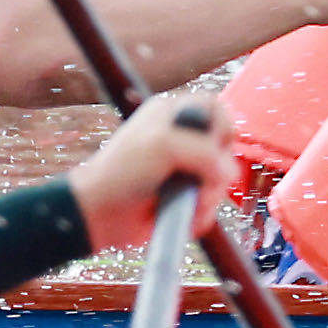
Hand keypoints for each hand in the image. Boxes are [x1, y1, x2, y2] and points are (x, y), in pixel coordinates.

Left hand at [71, 88, 229, 244]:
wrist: (100, 213)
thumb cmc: (122, 171)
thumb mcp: (162, 145)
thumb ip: (202, 150)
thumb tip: (227, 173)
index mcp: (172, 114)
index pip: (216, 110)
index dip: (221, 127)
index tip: (211, 145)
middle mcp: (182, 140)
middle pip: (225, 149)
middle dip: (216, 172)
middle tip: (198, 184)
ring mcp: (185, 170)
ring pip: (221, 181)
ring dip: (209, 198)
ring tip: (189, 206)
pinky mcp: (185, 197)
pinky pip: (211, 205)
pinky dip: (203, 214)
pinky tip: (188, 218)